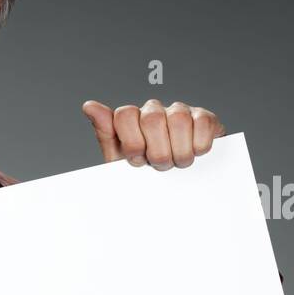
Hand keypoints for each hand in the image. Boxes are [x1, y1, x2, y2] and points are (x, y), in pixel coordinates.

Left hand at [80, 98, 224, 168]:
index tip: (137, 160)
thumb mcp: (119, 161)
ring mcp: (179, 112)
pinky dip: (199, 144)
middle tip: (159, 165)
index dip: (132, 142)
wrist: (174, 189)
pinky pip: (203, 122)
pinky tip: (195, 153)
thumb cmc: (144, 173)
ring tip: (177, 162)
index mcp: (131, 119)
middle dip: (156, 151)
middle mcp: (154, 111)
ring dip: (179, 151)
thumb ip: (105, 133)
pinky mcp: (204, 118)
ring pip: (178, 119)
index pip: (125, 114)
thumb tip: (89, 105)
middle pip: (152, 118)